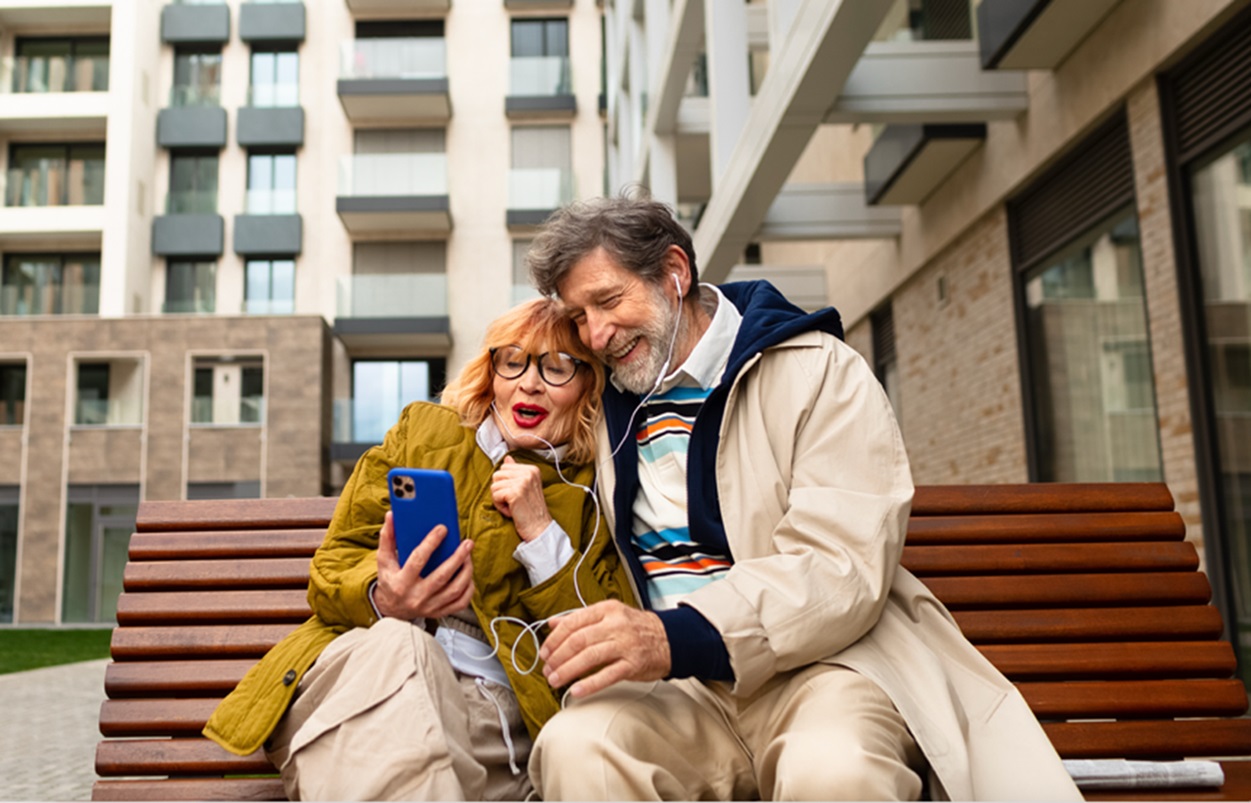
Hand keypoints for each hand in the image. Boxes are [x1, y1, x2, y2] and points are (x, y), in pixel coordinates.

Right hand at [374, 510, 475, 619]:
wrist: (391, 609)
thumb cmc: (390, 581)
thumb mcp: (384, 561)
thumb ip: (387, 538)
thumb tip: (391, 516)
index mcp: (400, 583)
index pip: (417, 560)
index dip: (431, 543)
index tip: (442, 528)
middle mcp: (416, 596)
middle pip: (442, 576)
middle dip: (458, 557)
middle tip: (467, 543)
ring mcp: (429, 607)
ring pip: (455, 590)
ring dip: (466, 571)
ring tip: (468, 555)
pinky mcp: (439, 612)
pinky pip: (460, 602)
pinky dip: (469, 588)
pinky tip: (468, 575)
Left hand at [491, 456, 553, 541]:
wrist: (539, 528)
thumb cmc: (531, 510)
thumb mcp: (526, 487)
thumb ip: (516, 472)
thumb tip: (507, 458)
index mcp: (532, 469)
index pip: (504, 468)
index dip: (505, 483)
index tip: (517, 494)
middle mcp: (528, 473)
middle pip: (497, 475)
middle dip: (500, 490)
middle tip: (513, 501)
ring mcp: (522, 482)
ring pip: (494, 486)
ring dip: (499, 499)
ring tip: (513, 506)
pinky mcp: (515, 493)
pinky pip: (495, 495)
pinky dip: (499, 506)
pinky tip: (511, 511)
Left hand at [539, 600, 670, 697]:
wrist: (670, 639)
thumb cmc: (636, 628)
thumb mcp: (609, 615)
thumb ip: (580, 618)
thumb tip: (552, 623)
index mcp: (607, 610)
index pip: (573, 622)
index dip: (554, 639)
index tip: (545, 652)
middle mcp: (616, 625)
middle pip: (578, 640)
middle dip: (558, 657)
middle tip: (547, 669)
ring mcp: (626, 645)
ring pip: (590, 657)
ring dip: (568, 671)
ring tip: (555, 680)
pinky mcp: (634, 664)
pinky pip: (608, 676)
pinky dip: (589, 684)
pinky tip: (576, 691)